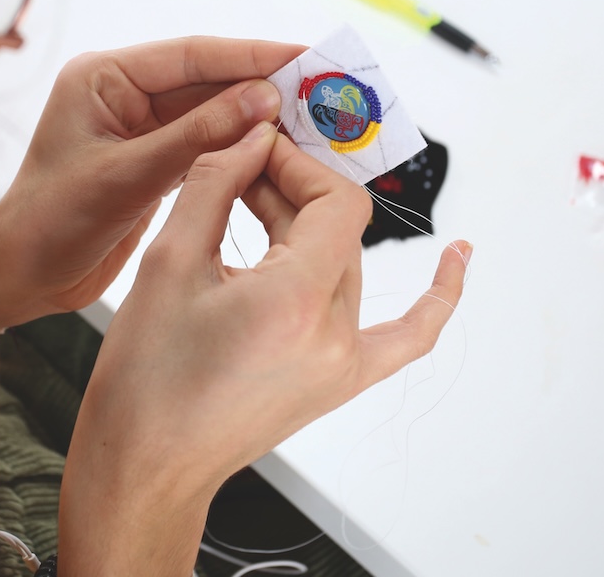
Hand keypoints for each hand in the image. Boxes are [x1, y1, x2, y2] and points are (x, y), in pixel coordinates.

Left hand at [0, 36, 304, 331]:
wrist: (18, 278)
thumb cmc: (50, 224)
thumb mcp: (127, 177)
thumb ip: (196, 136)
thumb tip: (263, 99)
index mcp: (104, 78)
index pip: (192, 55)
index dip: (253, 56)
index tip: (307, 59)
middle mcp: (124, 95)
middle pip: (208, 80)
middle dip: (265, 85)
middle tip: (327, 88)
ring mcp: (139, 128)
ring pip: (212, 113)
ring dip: (259, 118)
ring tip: (317, 120)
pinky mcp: (151, 161)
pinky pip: (207, 145)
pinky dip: (242, 149)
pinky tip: (281, 151)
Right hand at [58, 124, 468, 574]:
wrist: (148, 463)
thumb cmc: (146, 380)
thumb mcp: (167, 263)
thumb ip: (213, 186)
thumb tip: (248, 140)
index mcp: (296, 302)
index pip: (334, 201)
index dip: (297, 163)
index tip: (257, 148)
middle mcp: (334, 335)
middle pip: (338, 229)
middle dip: (288, 188)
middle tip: (237, 170)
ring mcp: (345, 363)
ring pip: (348, 265)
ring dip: (310, 226)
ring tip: (258, 201)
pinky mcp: (341, 382)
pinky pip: (409, 336)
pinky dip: (435, 297)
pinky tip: (457, 259)